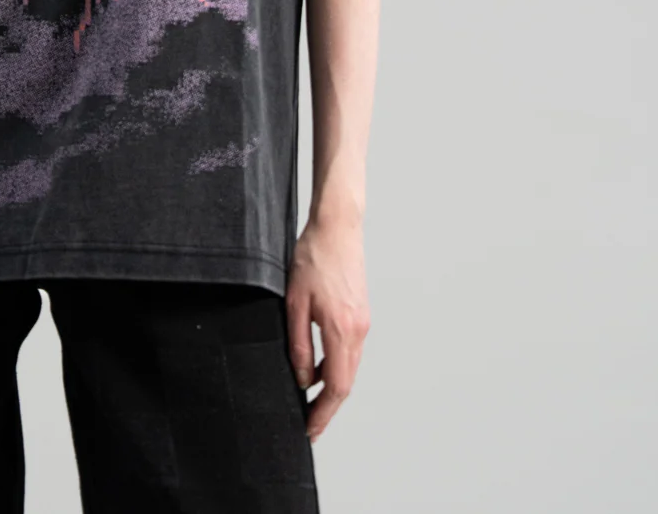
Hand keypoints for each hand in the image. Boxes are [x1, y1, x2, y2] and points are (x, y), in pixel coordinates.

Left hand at [285, 213, 369, 444]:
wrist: (338, 227)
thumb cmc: (313, 258)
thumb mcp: (294, 302)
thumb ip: (299, 344)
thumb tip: (303, 378)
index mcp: (342, 330)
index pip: (337, 387)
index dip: (323, 413)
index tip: (309, 430)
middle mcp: (358, 331)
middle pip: (347, 383)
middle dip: (327, 407)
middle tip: (308, 424)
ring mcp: (363, 322)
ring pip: (349, 367)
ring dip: (332, 387)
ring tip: (309, 400)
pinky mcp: (360, 314)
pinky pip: (349, 350)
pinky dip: (336, 366)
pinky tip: (317, 366)